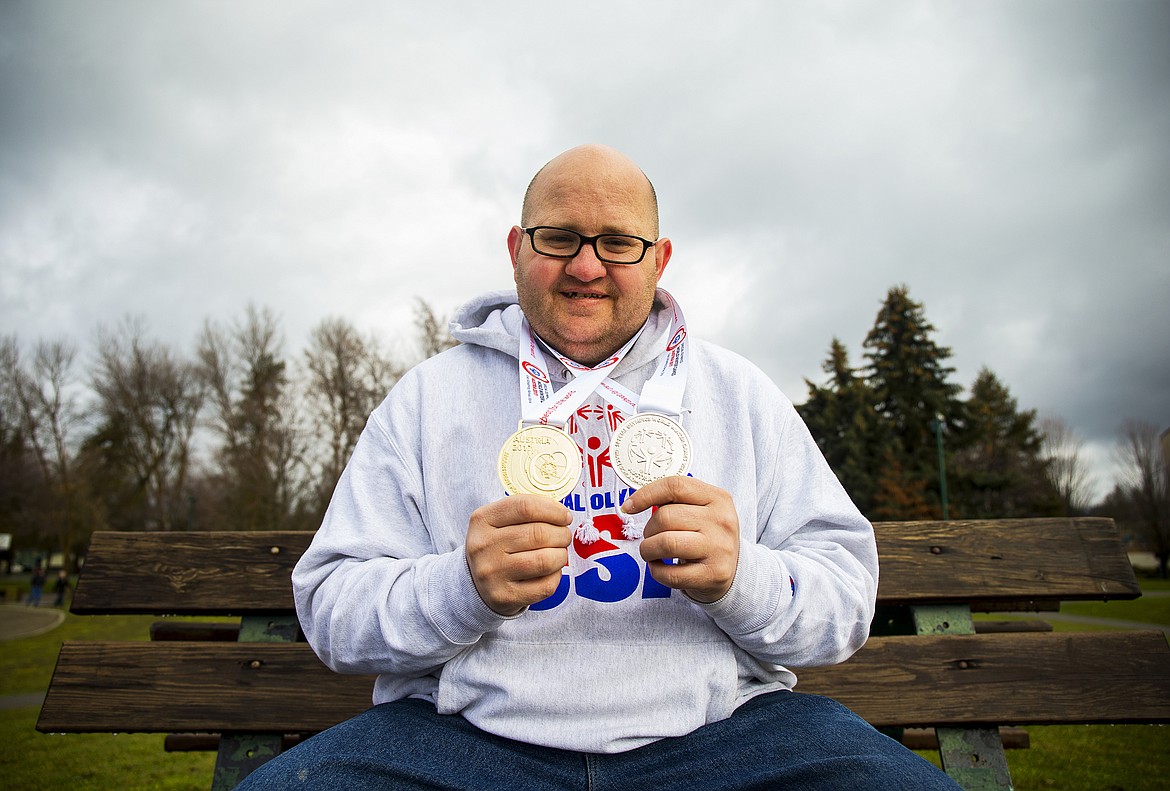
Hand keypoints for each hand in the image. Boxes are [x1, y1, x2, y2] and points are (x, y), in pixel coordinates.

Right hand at [466, 495, 572, 615]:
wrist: (476, 585)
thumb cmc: (497, 547)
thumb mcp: (499, 522)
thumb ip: (527, 514)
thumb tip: (563, 515)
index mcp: (482, 520)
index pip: (526, 507)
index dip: (553, 510)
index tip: (565, 516)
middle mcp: (484, 546)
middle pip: (539, 534)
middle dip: (561, 534)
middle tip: (564, 537)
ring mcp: (492, 574)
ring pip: (545, 561)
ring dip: (561, 555)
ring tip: (559, 553)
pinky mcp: (504, 597)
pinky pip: (545, 586)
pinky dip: (556, 576)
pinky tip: (551, 571)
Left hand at [622, 476, 739, 602]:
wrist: (735, 572)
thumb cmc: (708, 536)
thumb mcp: (702, 510)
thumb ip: (676, 501)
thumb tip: (635, 501)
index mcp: (718, 498)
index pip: (675, 486)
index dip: (645, 495)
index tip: (628, 507)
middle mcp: (721, 521)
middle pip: (666, 517)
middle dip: (648, 529)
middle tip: (651, 537)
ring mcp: (719, 548)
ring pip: (666, 543)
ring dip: (648, 550)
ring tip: (652, 552)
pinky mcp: (714, 574)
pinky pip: (671, 574)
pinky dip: (657, 572)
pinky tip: (660, 568)